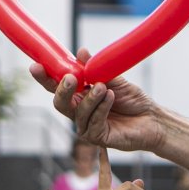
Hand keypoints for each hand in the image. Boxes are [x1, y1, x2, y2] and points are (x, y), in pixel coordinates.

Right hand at [31, 48, 164, 152]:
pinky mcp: (98, 138)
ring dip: (90, 98)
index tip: (36, 66)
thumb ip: (97, 69)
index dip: (45, 77)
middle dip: (62, 89)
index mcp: (79, 96)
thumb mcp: (115, 80)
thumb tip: (81, 51)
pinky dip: (101, 107)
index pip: (57, 87)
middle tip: (71, 78)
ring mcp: (87, 127)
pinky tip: (110, 97)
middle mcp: (79, 113)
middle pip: (60, 103)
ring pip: (78, 112)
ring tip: (103, 87)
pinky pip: (93, 122)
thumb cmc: (133, 100)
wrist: (153, 119)